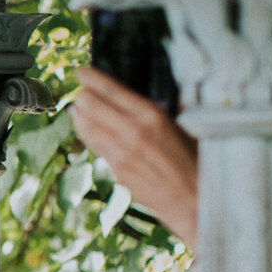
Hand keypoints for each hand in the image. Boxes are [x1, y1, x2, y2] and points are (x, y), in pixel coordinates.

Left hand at [71, 67, 198, 248]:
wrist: (196, 200)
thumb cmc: (194, 161)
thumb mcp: (178, 127)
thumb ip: (152, 114)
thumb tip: (129, 101)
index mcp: (152, 115)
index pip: (112, 90)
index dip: (92, 79)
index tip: (81, 71)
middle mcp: (133, 131)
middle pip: (93, 106)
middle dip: (83, 96)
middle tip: (79, 91)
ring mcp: (121, 152)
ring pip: (88, 126)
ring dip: (79, 115)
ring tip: (76, 108)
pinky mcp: (117, 170)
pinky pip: (95, 146)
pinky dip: (86, 133)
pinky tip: (83, 127)